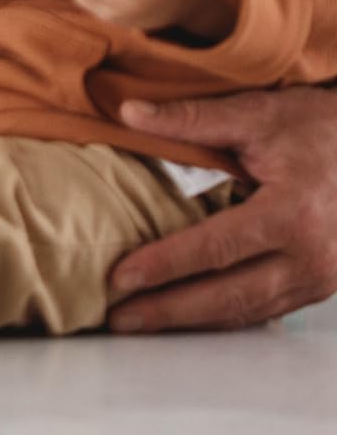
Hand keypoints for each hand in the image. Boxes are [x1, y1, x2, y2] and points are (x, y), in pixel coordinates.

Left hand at [109, 87, 336, 329]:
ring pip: (247, 311)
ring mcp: (320, 278)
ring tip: (141, 322)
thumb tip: (128, 112)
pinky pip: (266, 309)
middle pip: (229, 294)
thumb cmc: (316, 127)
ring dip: (193, 321)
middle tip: (119, 317)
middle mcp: (311, 257)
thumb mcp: (255, 113)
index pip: (215, 248)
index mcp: (292, 214)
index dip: (165, 264)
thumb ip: (191, 118)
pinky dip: (224, 317)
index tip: (121, 276)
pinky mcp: (320, 284)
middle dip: (170, 309)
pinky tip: (189, 316)